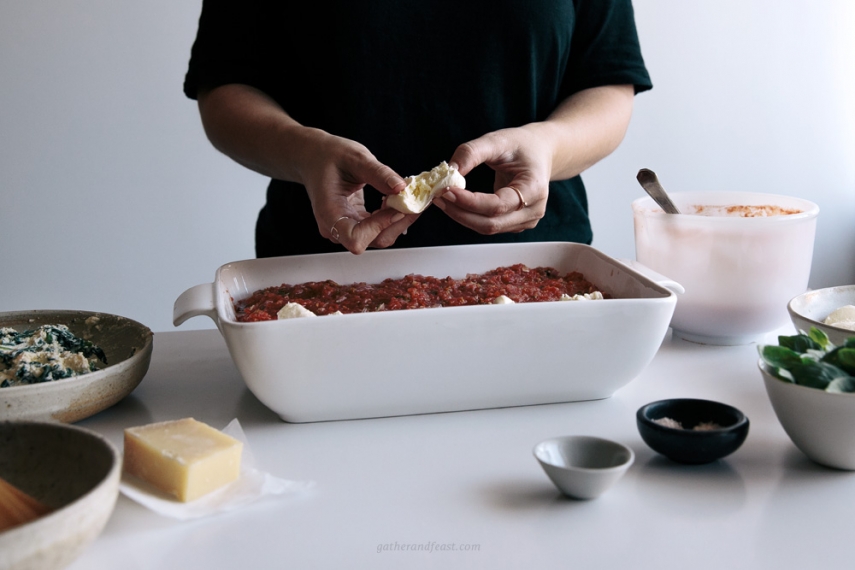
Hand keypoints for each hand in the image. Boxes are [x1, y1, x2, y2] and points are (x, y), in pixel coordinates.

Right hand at [298, 131, 418, 253]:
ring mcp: (346, 229)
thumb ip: (379, 173)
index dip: (379, 226)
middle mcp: (336, 227)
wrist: (314, 158)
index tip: (396, 206)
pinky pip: (378, 229)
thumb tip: (402, 187)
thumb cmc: (327, 156)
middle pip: (373, 240)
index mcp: (329, 213)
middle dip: (397, 222)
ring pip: (380, 237)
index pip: (356, 237)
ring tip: (406, 197)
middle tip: (413, 200)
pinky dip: (392, 217)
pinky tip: (395, 200)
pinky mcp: (356, 225)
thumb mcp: (355, 157)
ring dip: (398, 220)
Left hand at [432, 124, 549, 234]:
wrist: (540, 152)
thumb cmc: (521, 145)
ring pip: (487, 228)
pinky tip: (456, 203)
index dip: (469, 202)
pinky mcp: (514, 223)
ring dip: (461, 216)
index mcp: (535, 188)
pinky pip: (487, 225)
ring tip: (443, 198)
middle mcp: (533, 210)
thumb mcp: (498, 140)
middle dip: (460, 212)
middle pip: (490, 223)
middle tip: (438, 196)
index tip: (447, 190)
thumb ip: (472, 152)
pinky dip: (469, 216)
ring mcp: (525, 221)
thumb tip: (450, 171)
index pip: (498, 205)